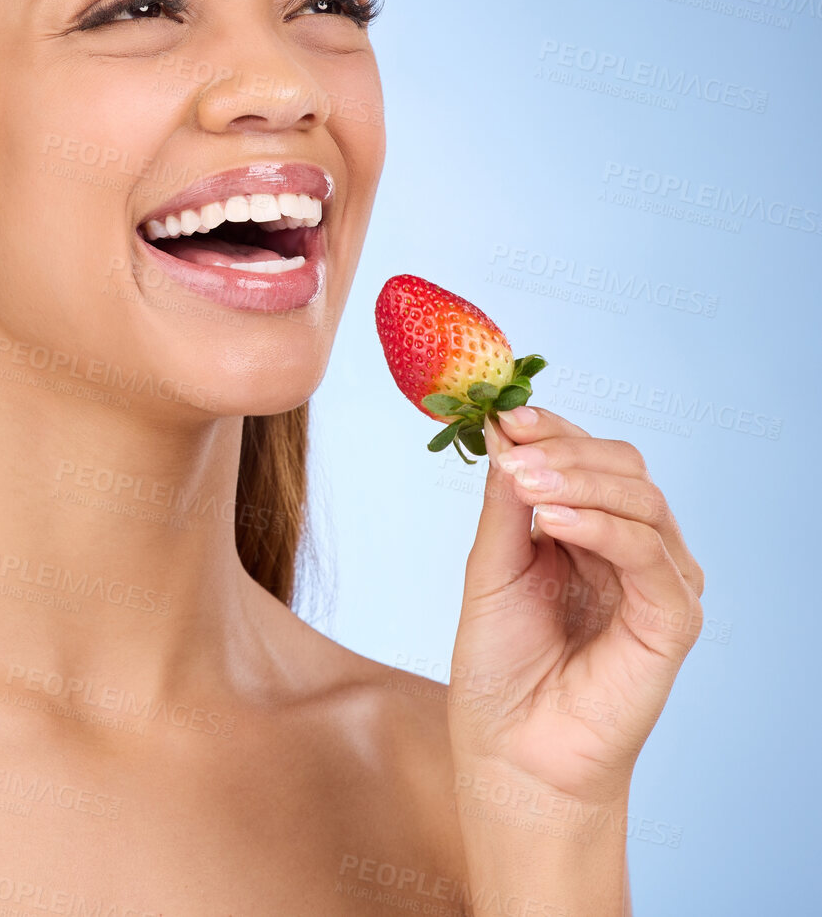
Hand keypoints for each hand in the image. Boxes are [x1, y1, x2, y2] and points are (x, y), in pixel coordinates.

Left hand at [447, 404, 704, 806]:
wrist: (511, 752)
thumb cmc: (500, 668)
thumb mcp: (491, 567)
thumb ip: (504, 504)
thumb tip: (503, 432)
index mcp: (589, 533)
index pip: (588, 458)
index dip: (551, 429)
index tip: (504, 412)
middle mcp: (631, 551)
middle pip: (622, 467)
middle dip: (564, 448)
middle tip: (512, 447)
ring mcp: (658, 583)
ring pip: (640, 498)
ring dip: (577, 479)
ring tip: (522, 481)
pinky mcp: (673, 619)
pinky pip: (647, 553)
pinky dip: (600, 525)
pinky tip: (551, 518)